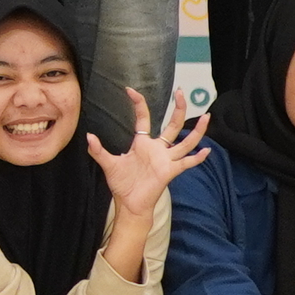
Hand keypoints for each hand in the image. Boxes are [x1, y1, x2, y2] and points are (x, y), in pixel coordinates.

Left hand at [84, 86, 213, 214]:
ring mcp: (166, 159)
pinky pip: (187, 163)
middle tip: (181, 92)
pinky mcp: (170, 171)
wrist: (129, 203)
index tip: (130, 90)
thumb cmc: (122, 184)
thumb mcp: (108, 164)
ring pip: (186, 142)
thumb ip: (98, 150)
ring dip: (197, 130)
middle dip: (179, 109)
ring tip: (207, 116)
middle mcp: (158, 149)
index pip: (144, 118)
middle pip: (173, 125)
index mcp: (142, 143)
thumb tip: (88, 136)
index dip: (139, 104)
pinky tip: (207, 151)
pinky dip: (197, 158)